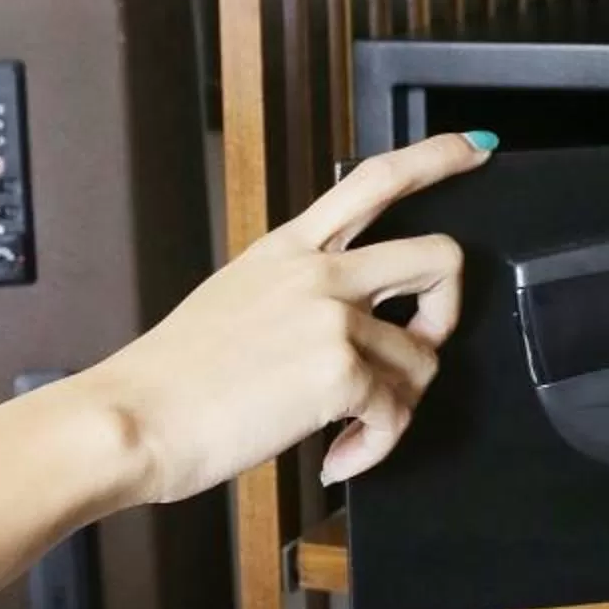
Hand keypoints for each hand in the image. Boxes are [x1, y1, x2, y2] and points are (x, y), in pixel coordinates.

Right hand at [82, 132, 493, 506]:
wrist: (131, 419)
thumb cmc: (171, 379)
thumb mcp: (234, 300)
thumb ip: (294, 292)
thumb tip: (345, 323)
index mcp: (288, 248)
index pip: (376, 179)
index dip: (437, 158)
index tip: (477, 151)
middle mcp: (318, 271)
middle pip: (439, 259)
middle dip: (447, 312)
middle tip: (414, 350)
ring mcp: (332, 316)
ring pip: (424, 357)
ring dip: (397, 407)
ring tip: (351, 430)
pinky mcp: (339, 371)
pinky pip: (397, 413)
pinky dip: (375, 447)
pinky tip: (338, 457)